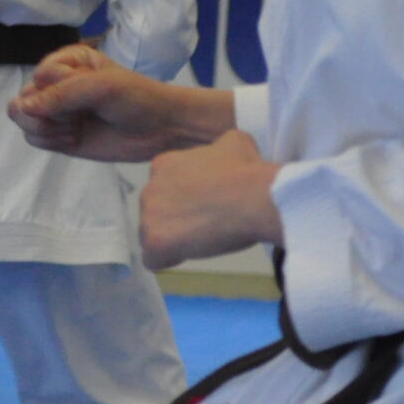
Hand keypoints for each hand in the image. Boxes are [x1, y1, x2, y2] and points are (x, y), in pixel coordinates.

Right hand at [8, 45, 231, 162]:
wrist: (162, 128)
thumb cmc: (136, 97)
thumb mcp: (101, 87)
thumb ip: (62, 94)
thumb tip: (22, 108)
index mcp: (68, 62)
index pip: (39, 75)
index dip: (55, 89)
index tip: (84, 93)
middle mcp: (59, 85)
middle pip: (23, 97)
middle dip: (45, 111)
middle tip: (75, 116)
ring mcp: (58, 112)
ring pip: (24, 119)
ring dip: (46, 127)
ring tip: (74, 129)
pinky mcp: (61, 136)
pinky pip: (34, 138)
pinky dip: (49, 140)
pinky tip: (73, 139)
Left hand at [141, 132, 283, 270]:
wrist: (254, 198)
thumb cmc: (246, 172)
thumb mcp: (235, 143)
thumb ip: (219, 147)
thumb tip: (225, 151)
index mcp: (163, 165)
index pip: (163, 190)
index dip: (184, 202)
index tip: (204, 206)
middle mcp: (149, 188)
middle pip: (155, 213)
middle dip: (175, 221)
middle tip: (205, 224)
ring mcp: (149, 216)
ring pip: (151, 237)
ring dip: (172, 241)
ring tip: (201, 240)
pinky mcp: (156, 241)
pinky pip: (153, 260)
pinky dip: (170, 260)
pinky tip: (191, 253)